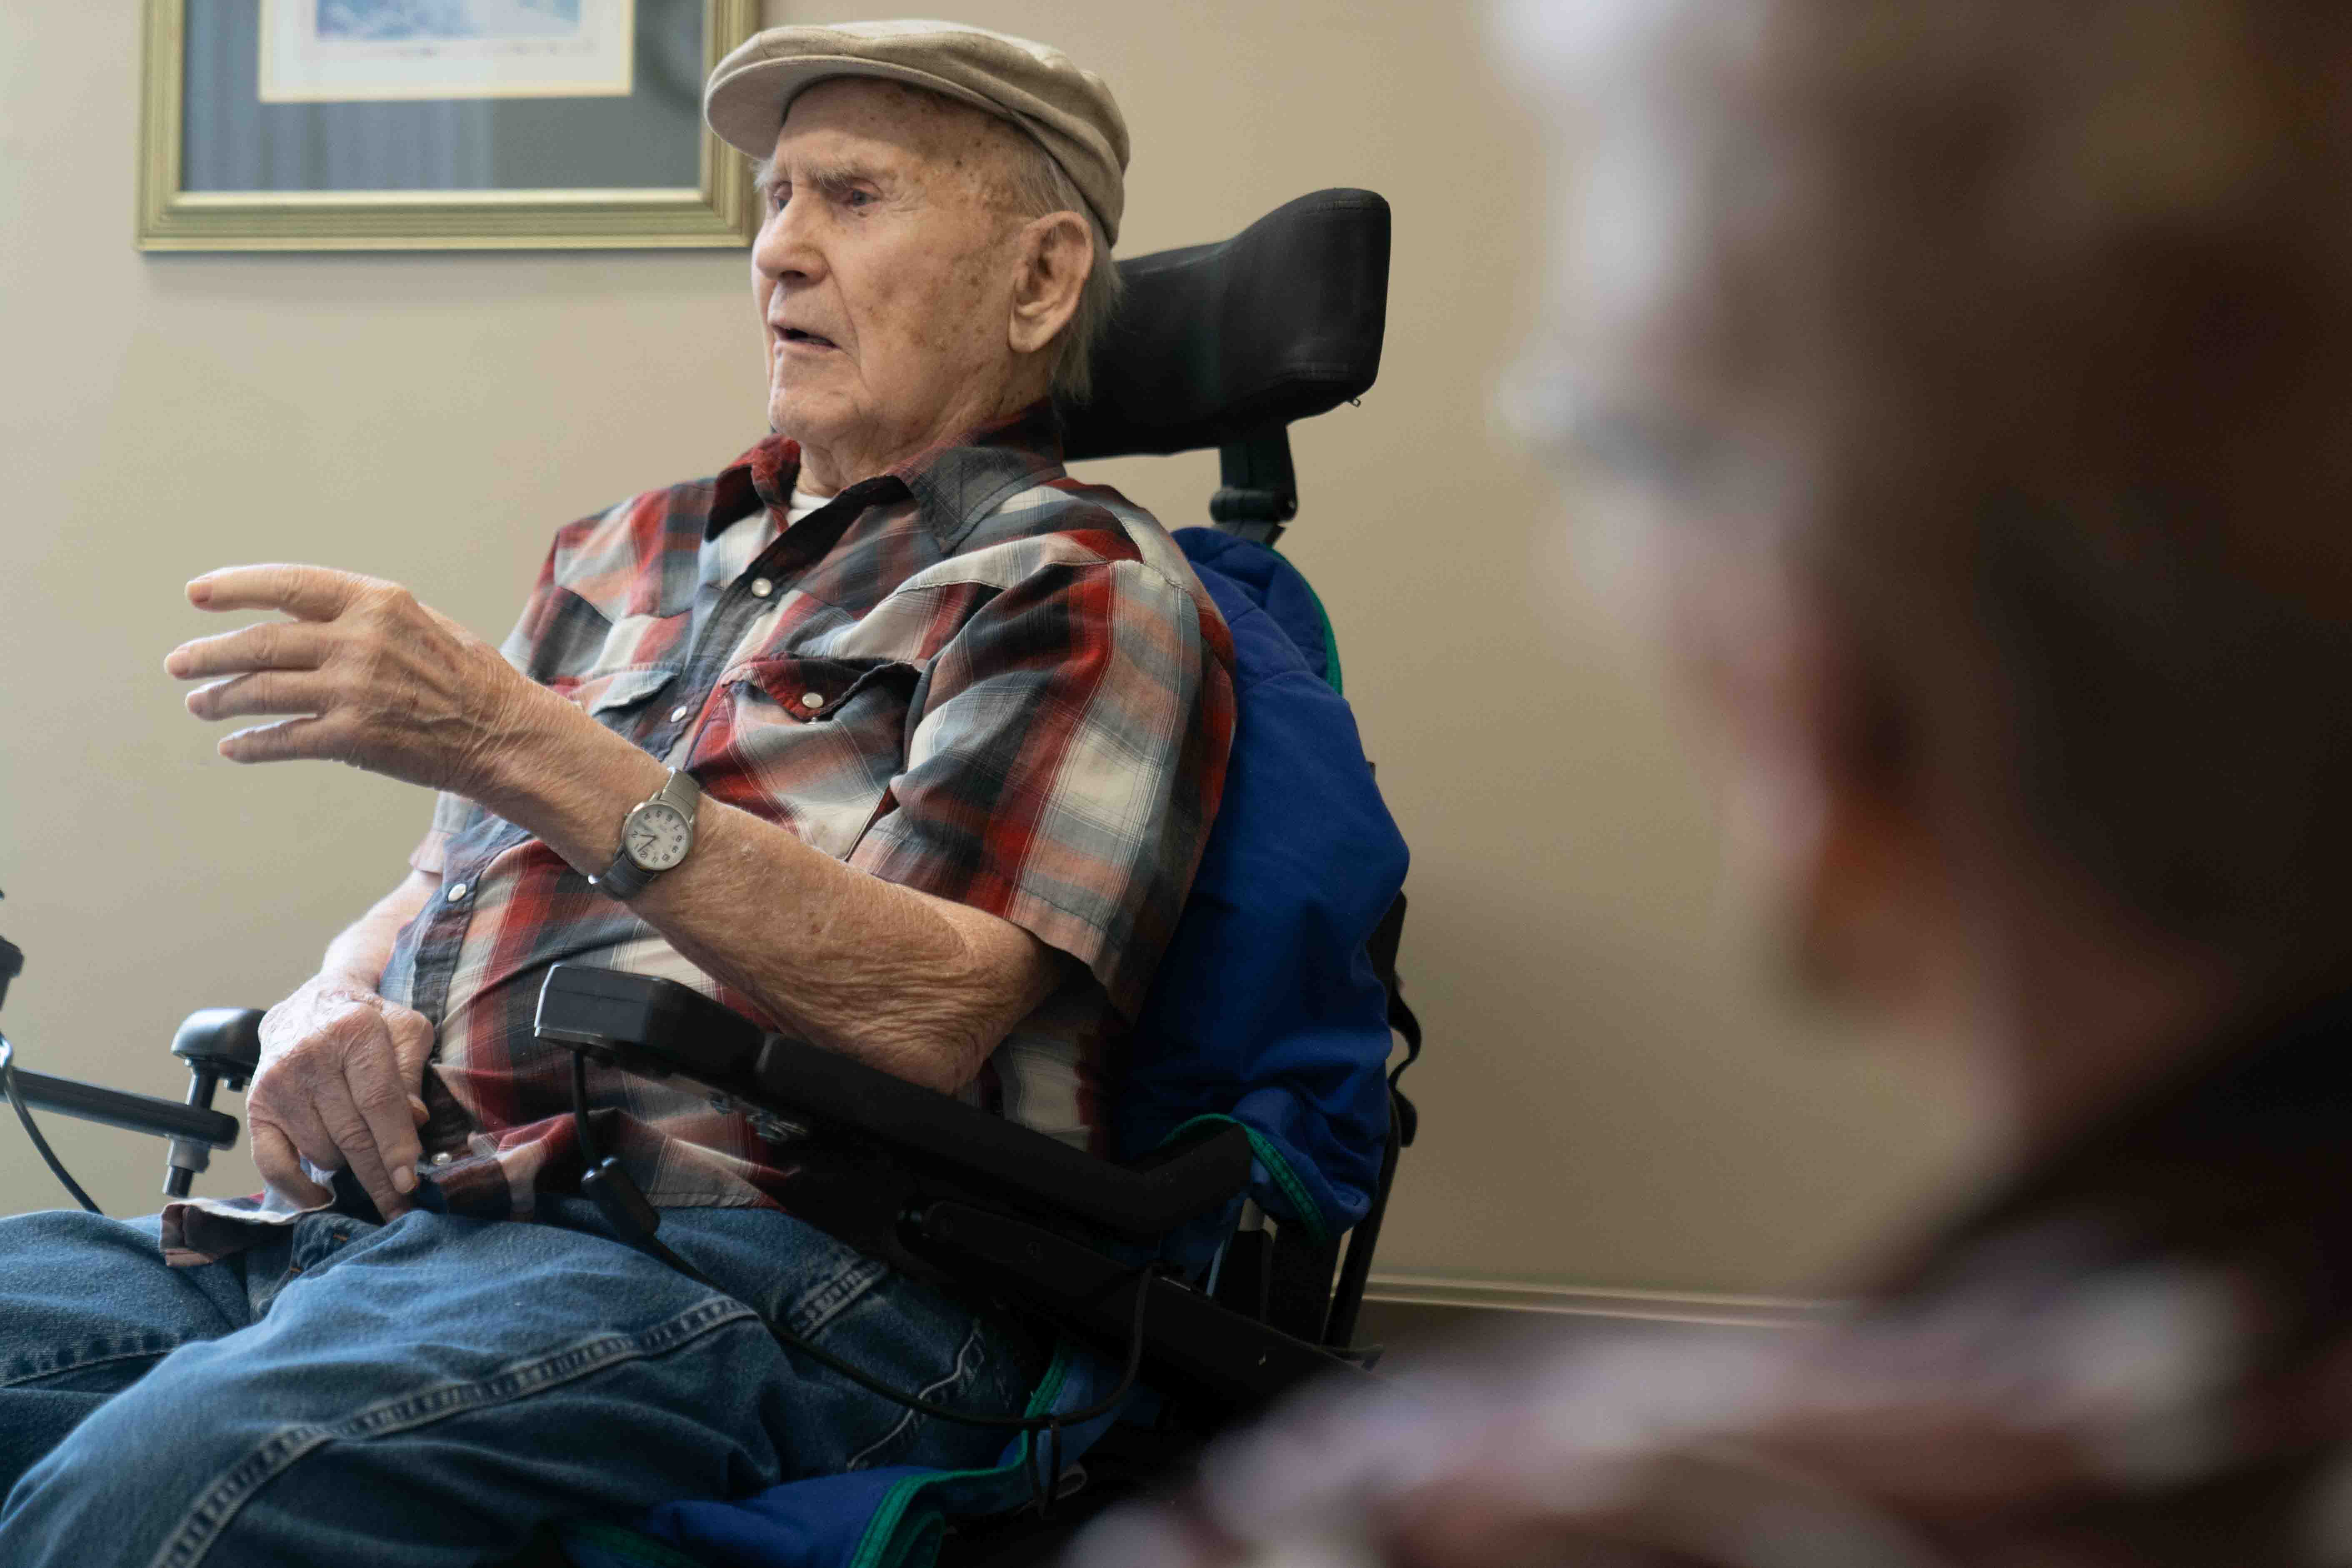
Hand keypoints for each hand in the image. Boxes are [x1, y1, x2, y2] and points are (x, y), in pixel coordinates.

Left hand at [164, 564, 562, 800]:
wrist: (506, 734)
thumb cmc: (467, 676)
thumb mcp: (420, 623)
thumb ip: (362, 615)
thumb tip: (299, 616)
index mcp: (378, 603)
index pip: (289, 585)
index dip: (235, 588)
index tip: (197, 595)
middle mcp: (360, 641)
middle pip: (261, 643)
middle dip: (209, 654)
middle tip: (180, 664)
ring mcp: (354, 691)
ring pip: (262, 691)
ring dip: (221, 699)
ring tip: (200, 703)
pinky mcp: (354, 738)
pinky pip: (285, 740)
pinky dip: (253, 744)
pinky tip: (234, 746)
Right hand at [248, 975, 434, 1217]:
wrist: (311, 1004)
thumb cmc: (369, 1022)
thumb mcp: (406, 1031)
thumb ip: (412, 1073)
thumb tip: (415, 1122)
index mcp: (353, 1033)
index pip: (378, 1101)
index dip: (396, 1146)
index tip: (409, 1181)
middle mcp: (309, 1058)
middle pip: (351, 1134)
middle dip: (379, 1177)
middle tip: (402, 1207)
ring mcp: (278, 1085)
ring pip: (321, 1152)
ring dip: (348, 1167)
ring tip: (367, 1157)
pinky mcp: (257, 1108)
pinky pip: (272, 1163)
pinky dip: (297, 1189)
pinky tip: (322, 1197)